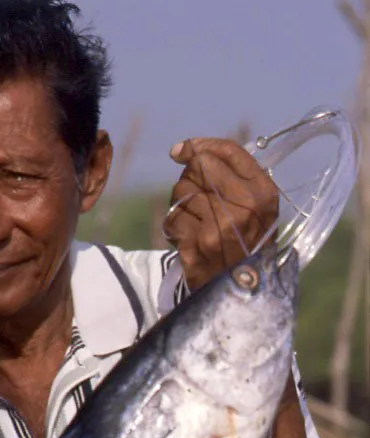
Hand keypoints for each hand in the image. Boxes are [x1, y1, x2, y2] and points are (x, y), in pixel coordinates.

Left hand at [168, 138, 278, 289]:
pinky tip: (188, 241)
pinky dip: (175, 229)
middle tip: (195, 200)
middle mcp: (247, 206)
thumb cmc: (244, 246)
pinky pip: (173, 219)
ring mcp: (223, 225)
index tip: (181, 150)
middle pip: (199, 166)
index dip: (199, 145)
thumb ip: (233, 179)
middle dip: (189, 179)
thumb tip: (186, 150)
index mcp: (264, 193)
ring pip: (182, 192)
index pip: (229, 151)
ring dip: (180, 207)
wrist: (239, 292)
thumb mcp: (255, 211)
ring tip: (196, 225)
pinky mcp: (200, 243)